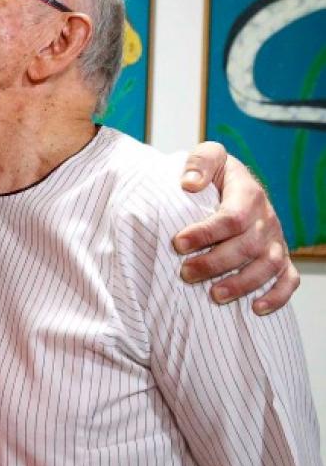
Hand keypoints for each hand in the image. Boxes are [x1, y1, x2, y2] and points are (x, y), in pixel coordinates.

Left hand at [173, 141, 298, 314]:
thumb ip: (199, 162)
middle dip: (215, 263)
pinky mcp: (281, 257)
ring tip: (214, 295)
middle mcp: (266, 219)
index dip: (205, 233)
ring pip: (268, 266)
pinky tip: (256, 309)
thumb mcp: (208, 156)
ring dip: (242, 284)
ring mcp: (276, 240)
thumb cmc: (216, 173)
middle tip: (185, 273)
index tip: (177, 243)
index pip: (231, 218)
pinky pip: (288, 280)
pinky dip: (277, 296)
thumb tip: (189, 184)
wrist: (235, 182)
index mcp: (249, 194)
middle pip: (248, 246)